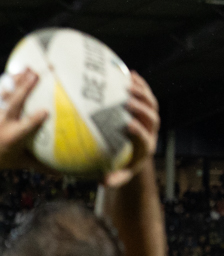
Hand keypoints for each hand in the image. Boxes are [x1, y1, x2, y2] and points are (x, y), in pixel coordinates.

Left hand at [0, 68, 48, 173]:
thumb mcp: (20, 163)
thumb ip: (41, 166)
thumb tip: (63, 173)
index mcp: (11, 137)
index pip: (25, 126)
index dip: (34, 119)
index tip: (46, 111)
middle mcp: (2, 123)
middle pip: (15, 103)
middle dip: (26, 88)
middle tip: (39, 74)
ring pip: (6, 94)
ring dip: (17, 80)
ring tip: (30, 67)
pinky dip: (8, 81)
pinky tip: (17, 69)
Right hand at [103, 72, 158, 188]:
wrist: (136, 155)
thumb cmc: (123, 166)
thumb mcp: (120, 176)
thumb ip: (114, 179)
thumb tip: (103, 181)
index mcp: (145, 147)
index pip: (145, 137)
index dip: (139, 131)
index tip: (127, 125)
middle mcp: (151, 131)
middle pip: (152, 117)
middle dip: (142, 109)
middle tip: (128, 102)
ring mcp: (150, 119)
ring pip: (152, 103)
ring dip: (142, 93)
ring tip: (129, 84)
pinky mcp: (147, 109)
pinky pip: (146, 94)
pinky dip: (140, 84)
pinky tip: (129, 74)